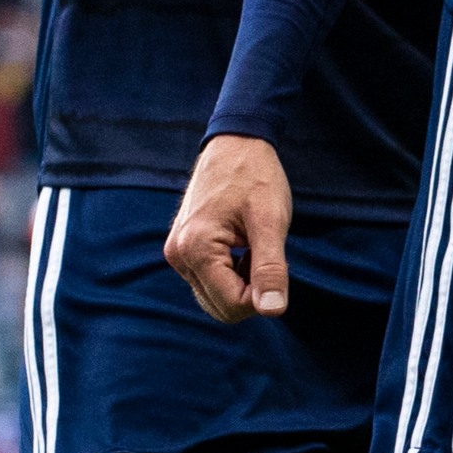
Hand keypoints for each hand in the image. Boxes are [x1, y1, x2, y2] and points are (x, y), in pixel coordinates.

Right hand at [167, 134, 295, 321]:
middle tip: (265, 253)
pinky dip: (230, 274)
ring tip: (252, 245)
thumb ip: (271, 268)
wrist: (236, 142)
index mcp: (196, 249)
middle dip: (250, 291)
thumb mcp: (271, 221)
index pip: (233, 305)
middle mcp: (178, 255)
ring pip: (214, 297)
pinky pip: (208, 281)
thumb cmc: (256, 176)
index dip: (263, 295)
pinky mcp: (181, 248)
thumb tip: (273, 311)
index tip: (277, 265)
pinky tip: (242, 246)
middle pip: (220, 307)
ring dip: (241, 282)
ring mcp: (176, 252)